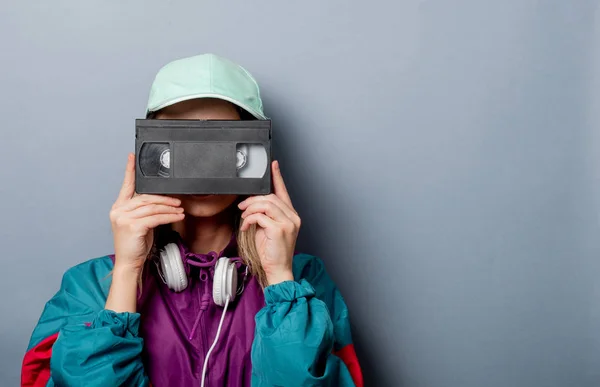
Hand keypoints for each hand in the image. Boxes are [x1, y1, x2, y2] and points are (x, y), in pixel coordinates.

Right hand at [109, 153, 184, 273]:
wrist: (129, 263)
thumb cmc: (135, 244)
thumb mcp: (139, 223)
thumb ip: (144, 210)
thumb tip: (162, 200)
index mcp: (119, 207)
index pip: (126, 186)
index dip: (129, 170)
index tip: (132, 157)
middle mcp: (119, 210)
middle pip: (146, 197)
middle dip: (165, 198)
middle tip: (178, 201)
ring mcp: (124, 218)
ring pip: (152, 207)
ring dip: (170, 208)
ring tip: (181, 210)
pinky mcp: (133, 226)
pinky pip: (156, 217)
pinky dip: (169, 216)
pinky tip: (177, 216)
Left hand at [238, 160, 300, 284]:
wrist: (277, 269)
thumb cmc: (272, 251)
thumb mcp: (268, 229)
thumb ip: (264, 215)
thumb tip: (252, 204)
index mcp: (291, 215)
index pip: (284, 191)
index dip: (277, 177)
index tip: (273, 164)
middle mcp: (293, 217)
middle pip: (270, 197)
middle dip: (253, 199)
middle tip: (242, 207)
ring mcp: (288, 223)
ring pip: (265, 204)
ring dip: (250, 209)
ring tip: (244, 217)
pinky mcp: (279, 230)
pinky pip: (260, 216)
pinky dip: (249, 219)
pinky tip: (246, 226)